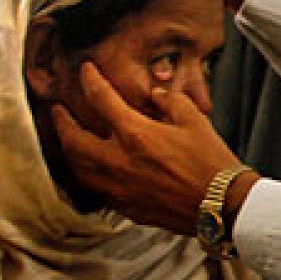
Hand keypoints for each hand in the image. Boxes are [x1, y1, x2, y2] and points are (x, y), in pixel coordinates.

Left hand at [52, 61, 249, 234]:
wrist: (223, 205)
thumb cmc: (213, 162)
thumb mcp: (195, 120)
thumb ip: (169, 100)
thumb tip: (154, 93)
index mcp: (135, 134)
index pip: (101, 99)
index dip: (90, 80)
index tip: (85, 71)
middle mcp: (119, 161)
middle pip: (73, 139)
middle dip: (61, 122)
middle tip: (57, 111)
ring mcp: (119, 188)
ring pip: (78, 169)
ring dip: (69, 152)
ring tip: (68, 141)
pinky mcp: (127, 208)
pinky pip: (97, 189)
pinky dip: (88, 176)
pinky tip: (92, 171)